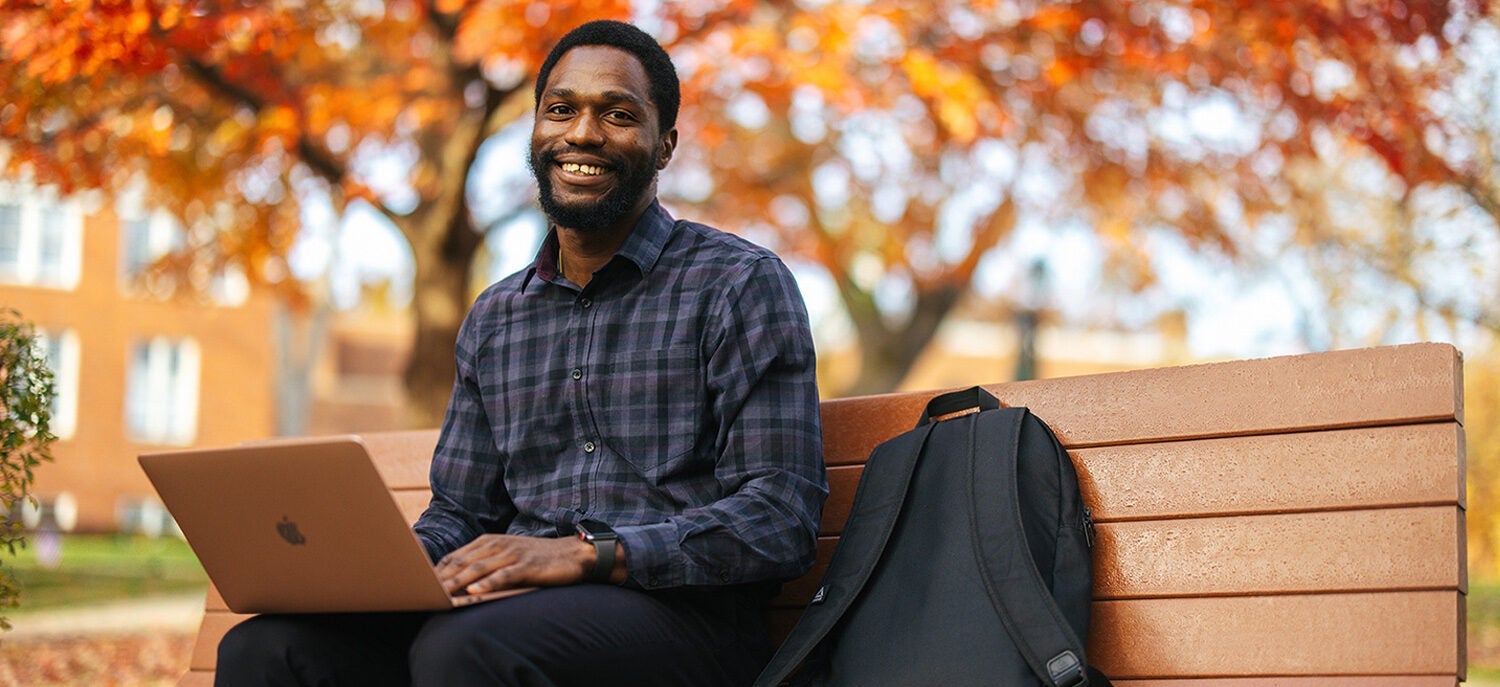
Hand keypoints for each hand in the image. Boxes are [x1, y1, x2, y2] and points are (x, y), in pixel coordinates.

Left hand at [435, 534, 596, 594]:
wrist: (572, 554)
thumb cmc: (537, 559)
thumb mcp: (507, 557)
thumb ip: (485, 564)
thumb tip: (457, 582)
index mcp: (490, 541)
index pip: (456, 556)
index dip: (438, 570)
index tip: (421, 584)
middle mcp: (499, 545)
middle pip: (464, 561)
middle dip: (443, 577)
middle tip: (424, 591)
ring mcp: (513, 554)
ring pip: (480, 568)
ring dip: (460, 581)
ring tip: (443, 592)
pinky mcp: (528, 565)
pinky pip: (504, 575)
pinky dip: (488, 583)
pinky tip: (476, 591)